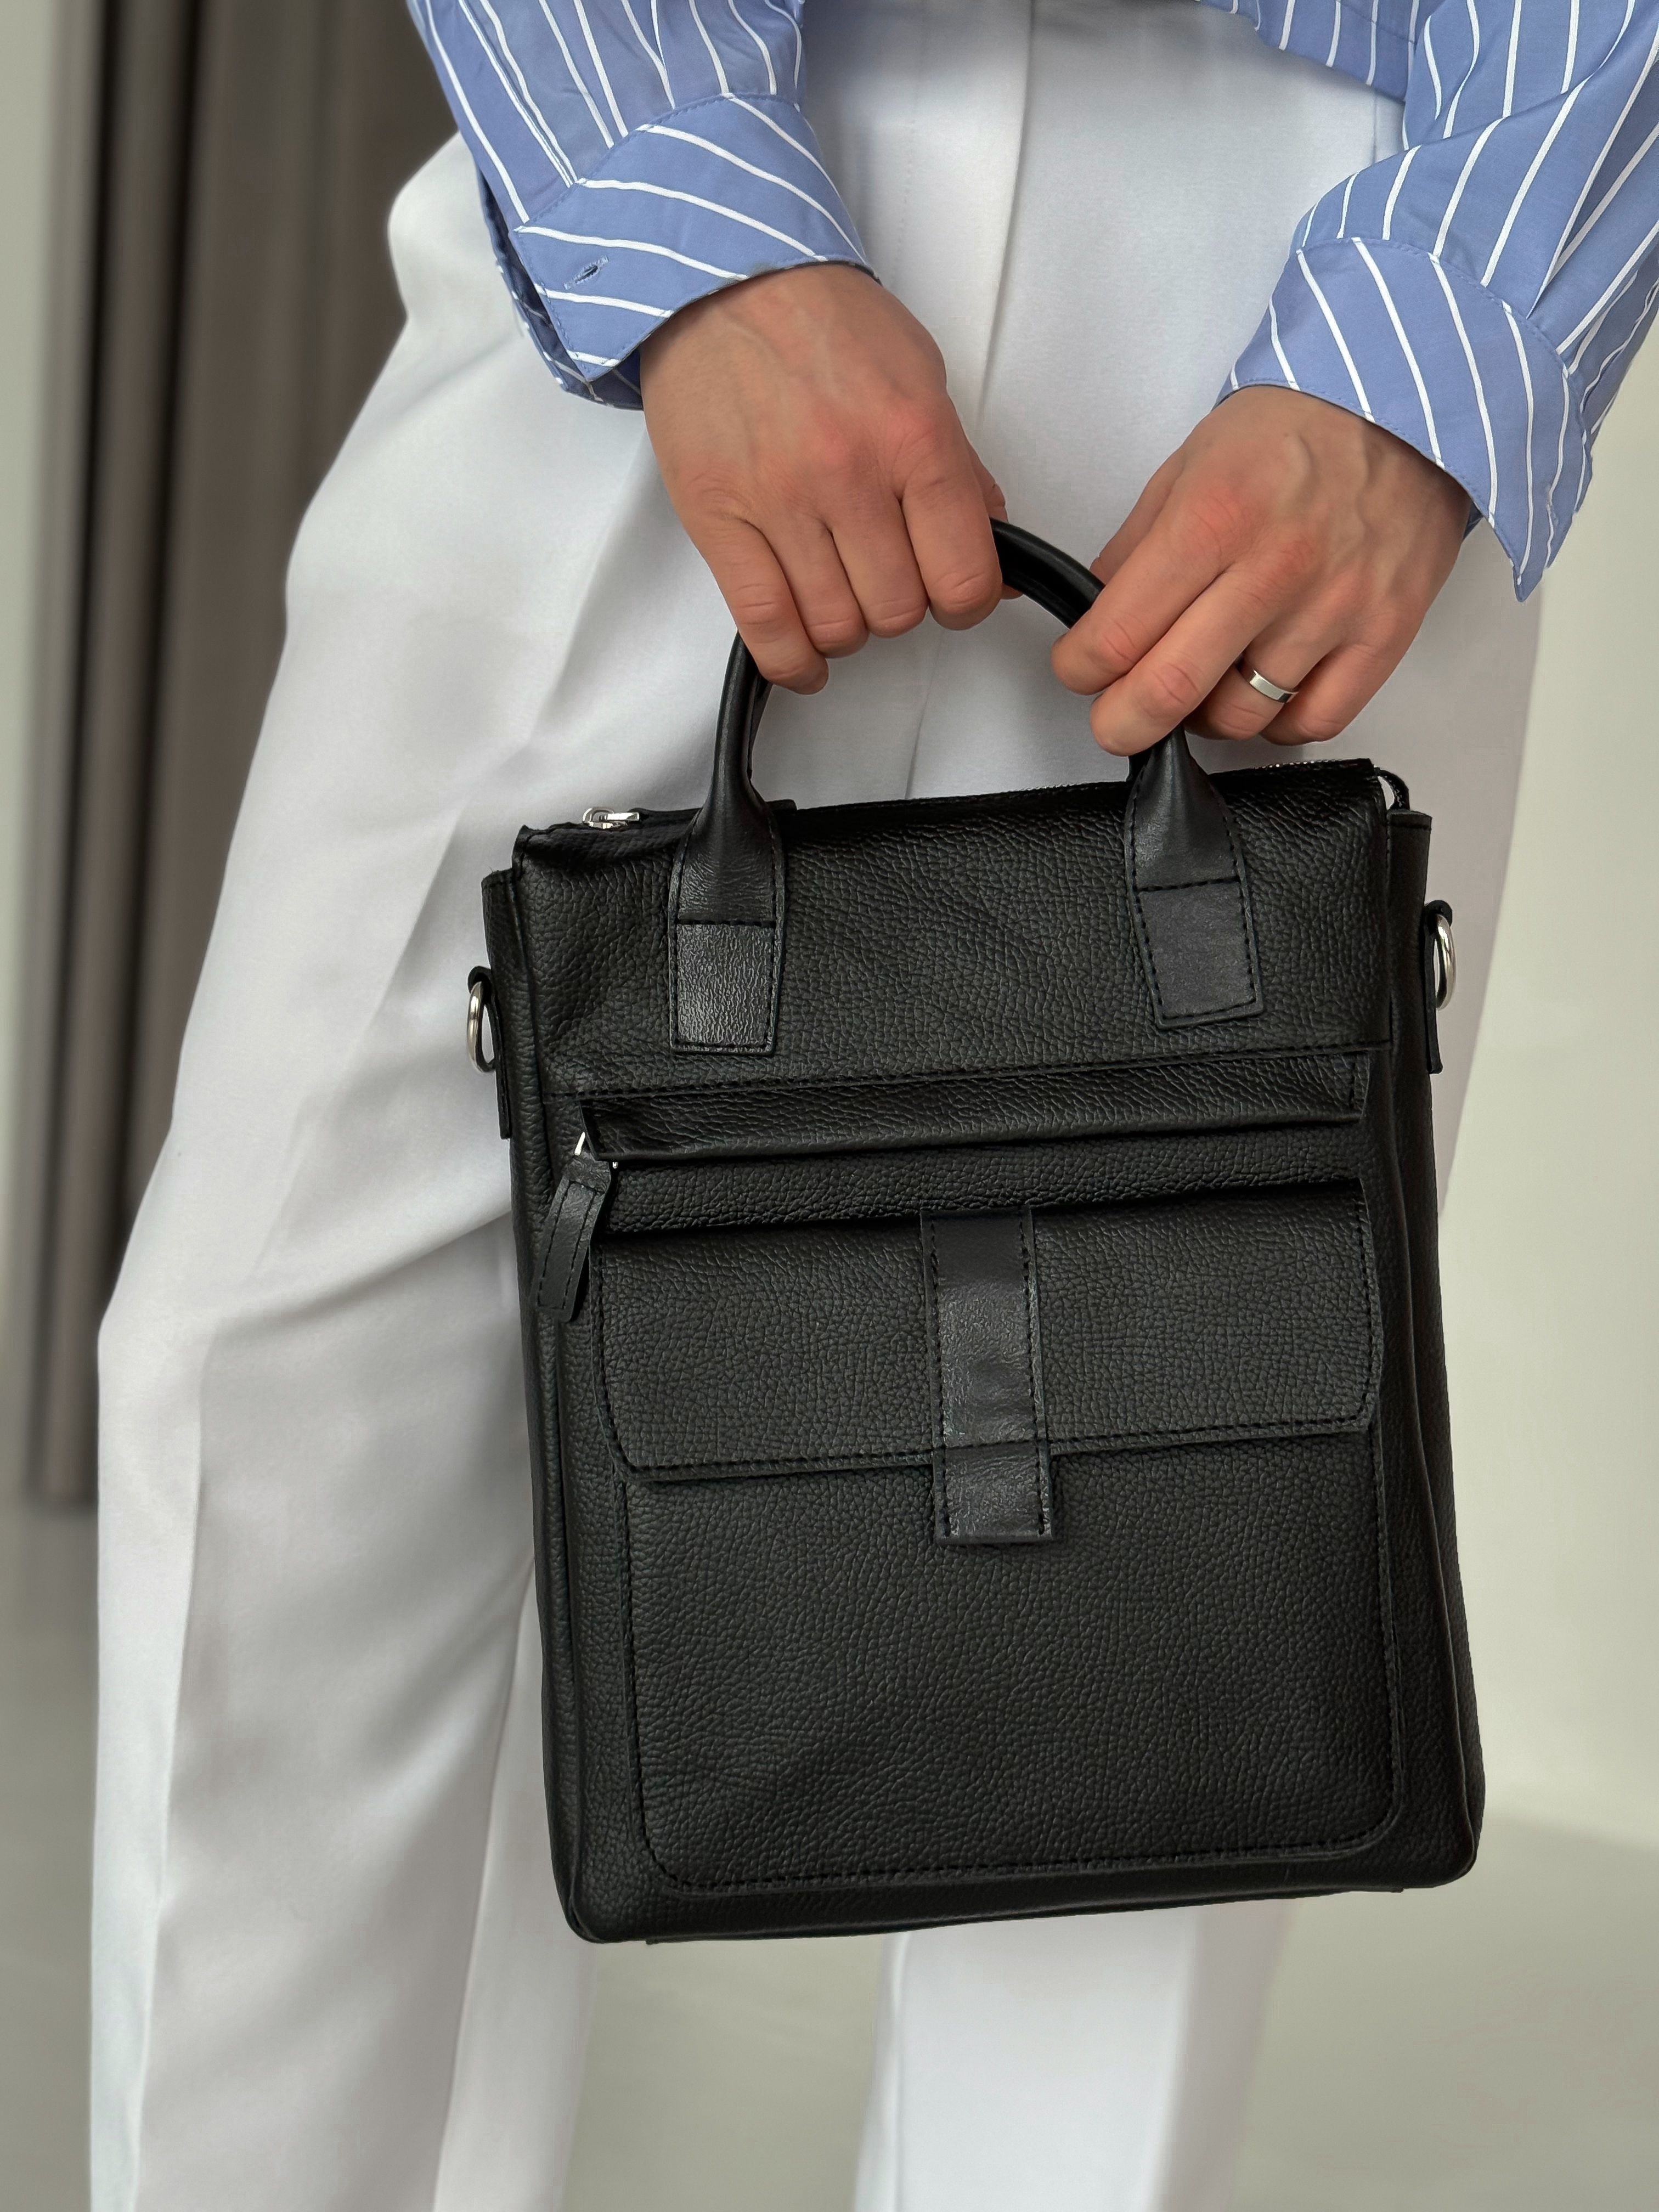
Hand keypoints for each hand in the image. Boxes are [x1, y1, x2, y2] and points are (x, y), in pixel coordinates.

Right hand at [640, 264, 1006, 692]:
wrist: (722, 280)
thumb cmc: (824, 324)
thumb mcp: (921, 378)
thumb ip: (960, 474)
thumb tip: (994, 562)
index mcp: (913, 438)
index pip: (963, 576)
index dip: (966, 602)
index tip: (952, 593)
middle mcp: (848, 474)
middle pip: (899, 612)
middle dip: (901, 608)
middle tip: (886, 575)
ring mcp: (778, 501)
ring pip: (837, 627)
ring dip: (848, 627)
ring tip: (840, 593)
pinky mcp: (718, 519)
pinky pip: (764, 626)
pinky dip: (793, 660)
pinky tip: (806, 659)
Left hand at [1050, 387, 1470, 753]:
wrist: (1403, 405)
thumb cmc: (1296, 431)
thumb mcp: (1190, 464)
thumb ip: (1137, 546)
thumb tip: (1099, 615)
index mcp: (1214, 519)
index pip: (1119, 634)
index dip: (1081, 669)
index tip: (1079, 670)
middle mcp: (1275, 569)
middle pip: (1172, 689)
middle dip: (1123, 722)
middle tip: (1116, 720)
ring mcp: (1334, 607)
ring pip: (1243, 716)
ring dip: (1203, 719)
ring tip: (1199, 690)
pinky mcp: (1384, 632)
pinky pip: (1314, 721)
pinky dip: (1277, 726)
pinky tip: (1262, 696)